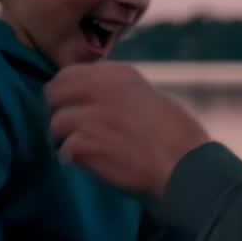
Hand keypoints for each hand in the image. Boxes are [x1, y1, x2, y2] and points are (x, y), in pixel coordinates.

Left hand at [46, 63, 209, 197]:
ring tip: (82, 151)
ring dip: (65, 139)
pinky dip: (74, 159)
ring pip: (56, 123)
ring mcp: (92, 115)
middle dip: (59, 111)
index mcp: (119, 74)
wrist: (187, 167)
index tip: (75, 107)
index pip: (70, 73)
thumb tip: (96, 101)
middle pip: (54, 92)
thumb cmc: (180, 137)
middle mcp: (101, 88)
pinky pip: (65, 150)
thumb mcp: (150, 98)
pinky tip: (89, 164)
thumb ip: (121, 95)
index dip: (67, 93)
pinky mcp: (87, 143)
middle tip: (70, 130)